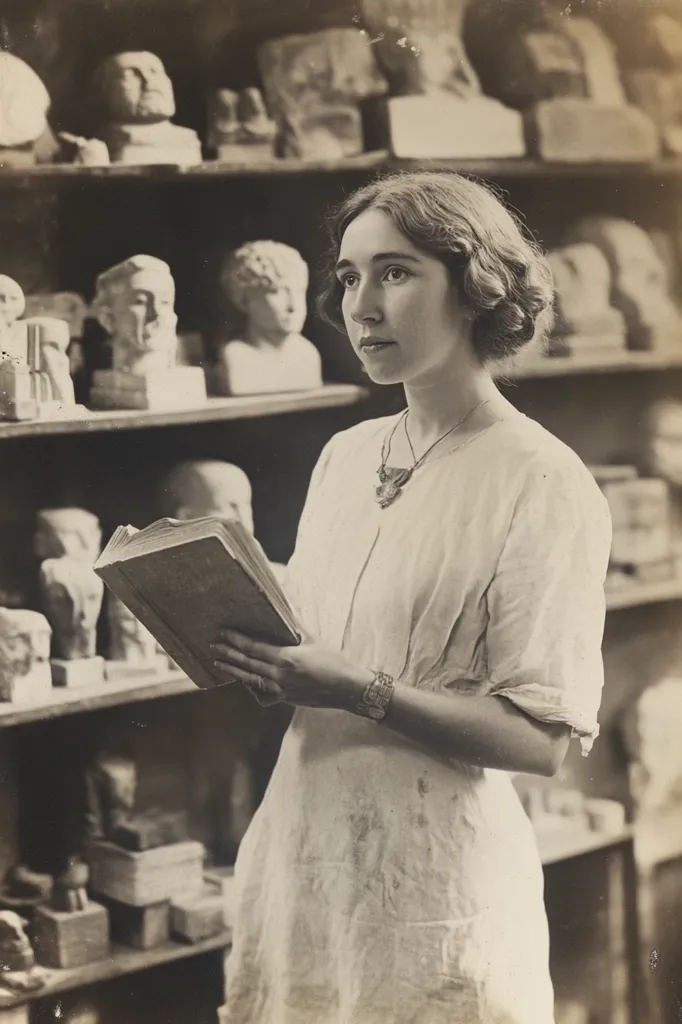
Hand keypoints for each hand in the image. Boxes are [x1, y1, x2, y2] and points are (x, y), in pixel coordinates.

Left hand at [210, 629, 372, 709]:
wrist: (346, 688)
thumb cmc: (333, 661)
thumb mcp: (314, 639)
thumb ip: (295, 626)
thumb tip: (284, 609)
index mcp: (286, 658)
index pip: (254, 647)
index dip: (236, 640)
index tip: (223, 633)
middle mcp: (279, 675)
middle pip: (247, 663)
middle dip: (228, 654)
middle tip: (212, 646)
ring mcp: (281, 689)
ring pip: (250, 680)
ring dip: (233, 670)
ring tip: (219, 663)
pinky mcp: (285, 698)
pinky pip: (263, 694)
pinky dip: (252, 688)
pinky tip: (245, 683)